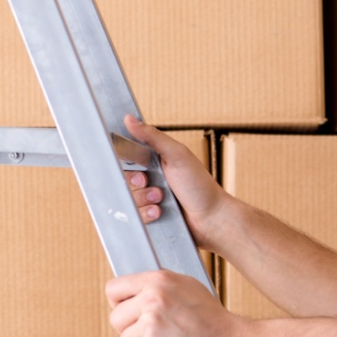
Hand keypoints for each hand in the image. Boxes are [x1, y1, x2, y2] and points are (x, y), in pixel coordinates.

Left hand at [106, 270, 246, 336]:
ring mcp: (152, 321)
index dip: (120, 305)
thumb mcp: (188, 289)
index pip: (114, 288)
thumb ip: (160, 288)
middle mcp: (153, 297)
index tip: (132, 316)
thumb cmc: (214, 322)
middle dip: (131, 333)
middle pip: (115, 319)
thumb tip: (134, 294)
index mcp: (159, 279)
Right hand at [123, 115, 233, 251]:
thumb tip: (129, 118)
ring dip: (143, 199)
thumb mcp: (177, 155)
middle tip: (146, 181)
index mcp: (155, 160)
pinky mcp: (150, 217)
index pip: (128, 155)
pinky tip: (159, 213)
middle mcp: (151, 179)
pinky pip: (135, 217)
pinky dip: (146, 214)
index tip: (131, 162)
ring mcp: (150, 199)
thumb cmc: (199, 184)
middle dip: (135, 182)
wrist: (212, 218)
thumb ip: (153, 137)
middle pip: (124, 179)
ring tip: (161, 200)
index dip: (124, 159)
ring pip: (129, 199)